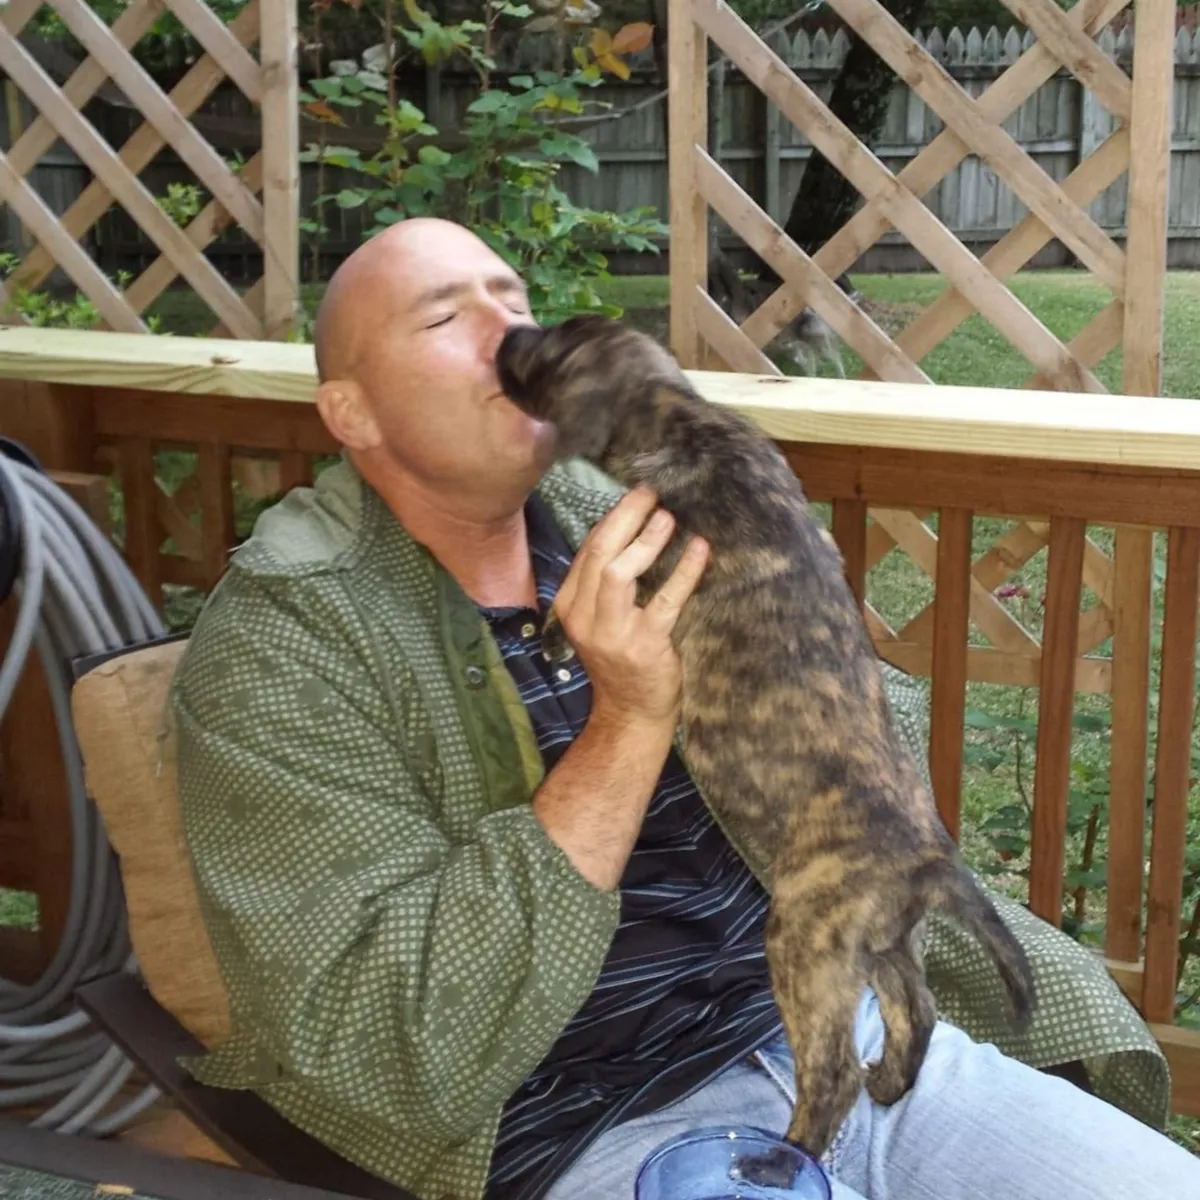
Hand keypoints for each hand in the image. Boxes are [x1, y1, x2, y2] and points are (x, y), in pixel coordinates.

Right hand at [548, 486, 708, 729]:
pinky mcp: (644, 646)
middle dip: (625, 518)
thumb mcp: (601, 620)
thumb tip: (634, 531)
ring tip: (668, 518)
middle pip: (599, 554)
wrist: (630, 713)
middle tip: (650, 495)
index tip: (636, 497)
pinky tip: (700, 550)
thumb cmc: (621, 659)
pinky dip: (684, 572)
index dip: (613, 520)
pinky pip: (665, 601)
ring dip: (645, 542)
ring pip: (619, 573)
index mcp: (571, 606)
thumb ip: (606, 584)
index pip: (588, 551)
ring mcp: (612, 633)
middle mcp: (585, 618)